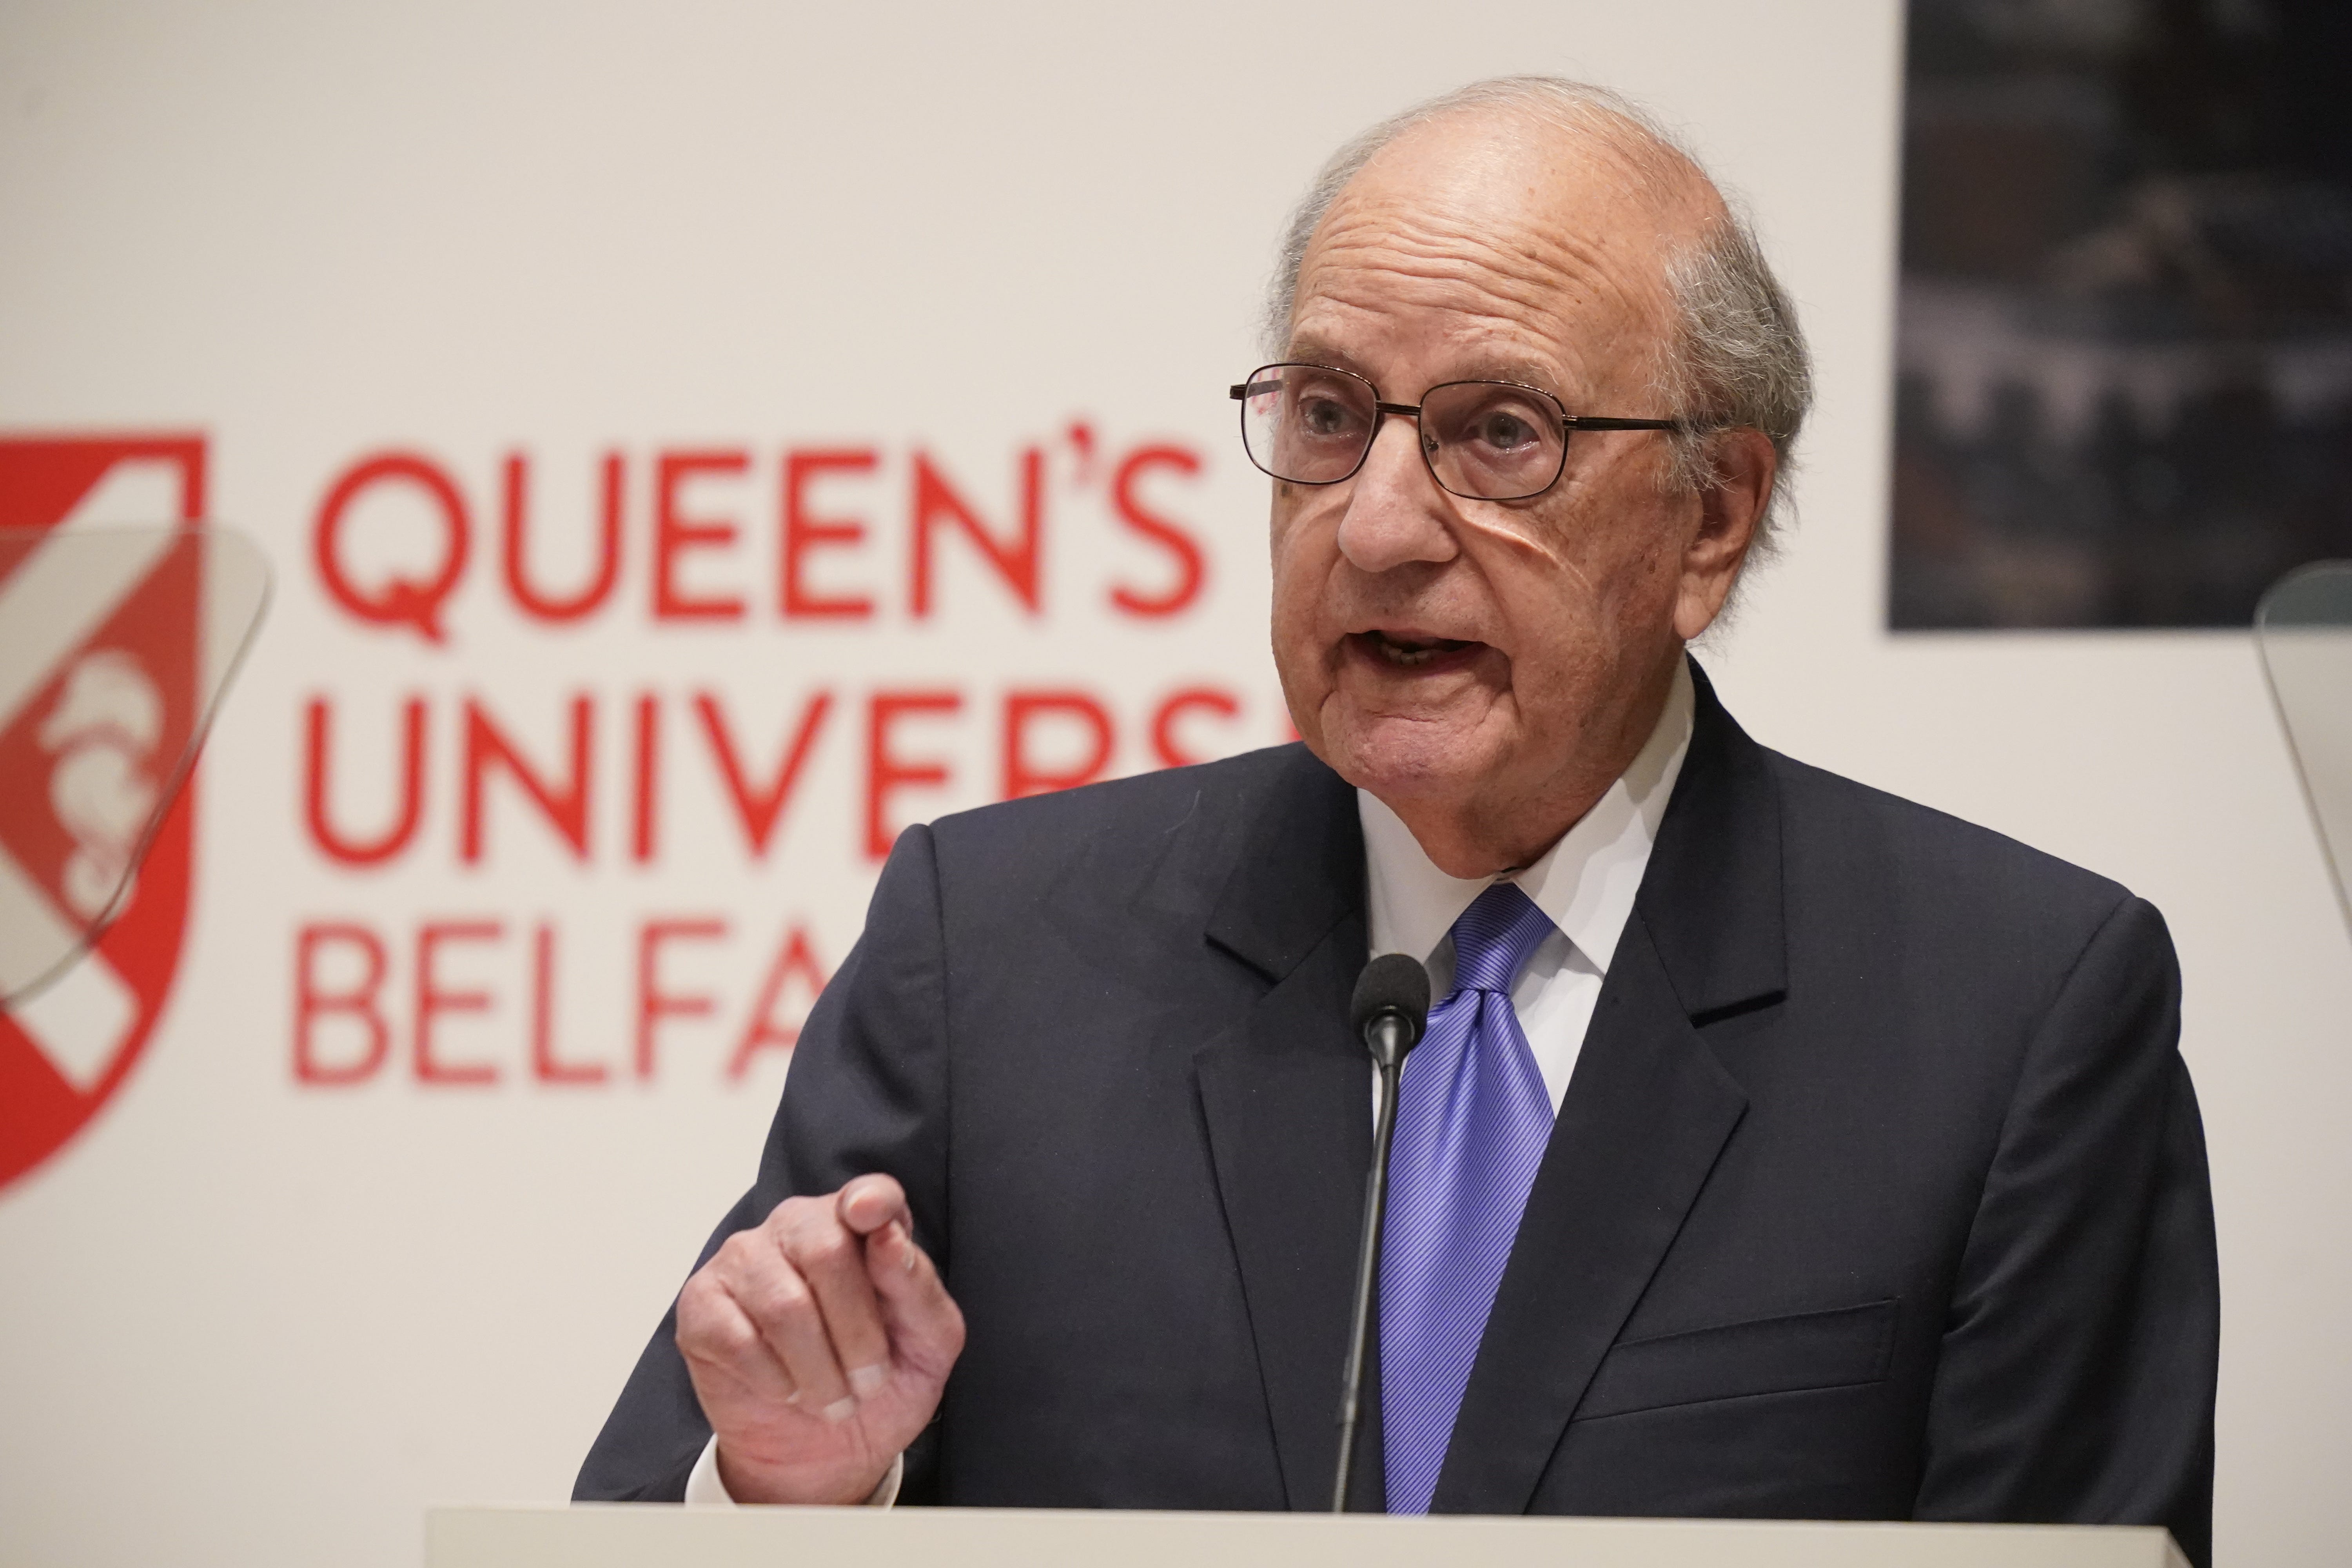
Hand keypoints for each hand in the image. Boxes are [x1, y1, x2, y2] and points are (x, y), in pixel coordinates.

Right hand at [675, 1174, 964, 1503]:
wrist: (826, 1451)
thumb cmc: (881, 1382)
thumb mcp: (926, 1342)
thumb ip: (916, 1285)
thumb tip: (888, 1236)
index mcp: (857, 1224)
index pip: (868, 1194)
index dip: (871, 1201)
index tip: (870, 1213)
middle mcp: (796, 1226)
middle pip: (827, 1251)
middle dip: (858, 1333)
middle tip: (869, 1383)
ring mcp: (741, 1259)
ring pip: (784, 1303)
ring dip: (819, 1370)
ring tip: (833, 1399)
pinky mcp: (701, 1304)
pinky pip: (737, 1338)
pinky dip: (774, 1380)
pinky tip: (787, 1390)